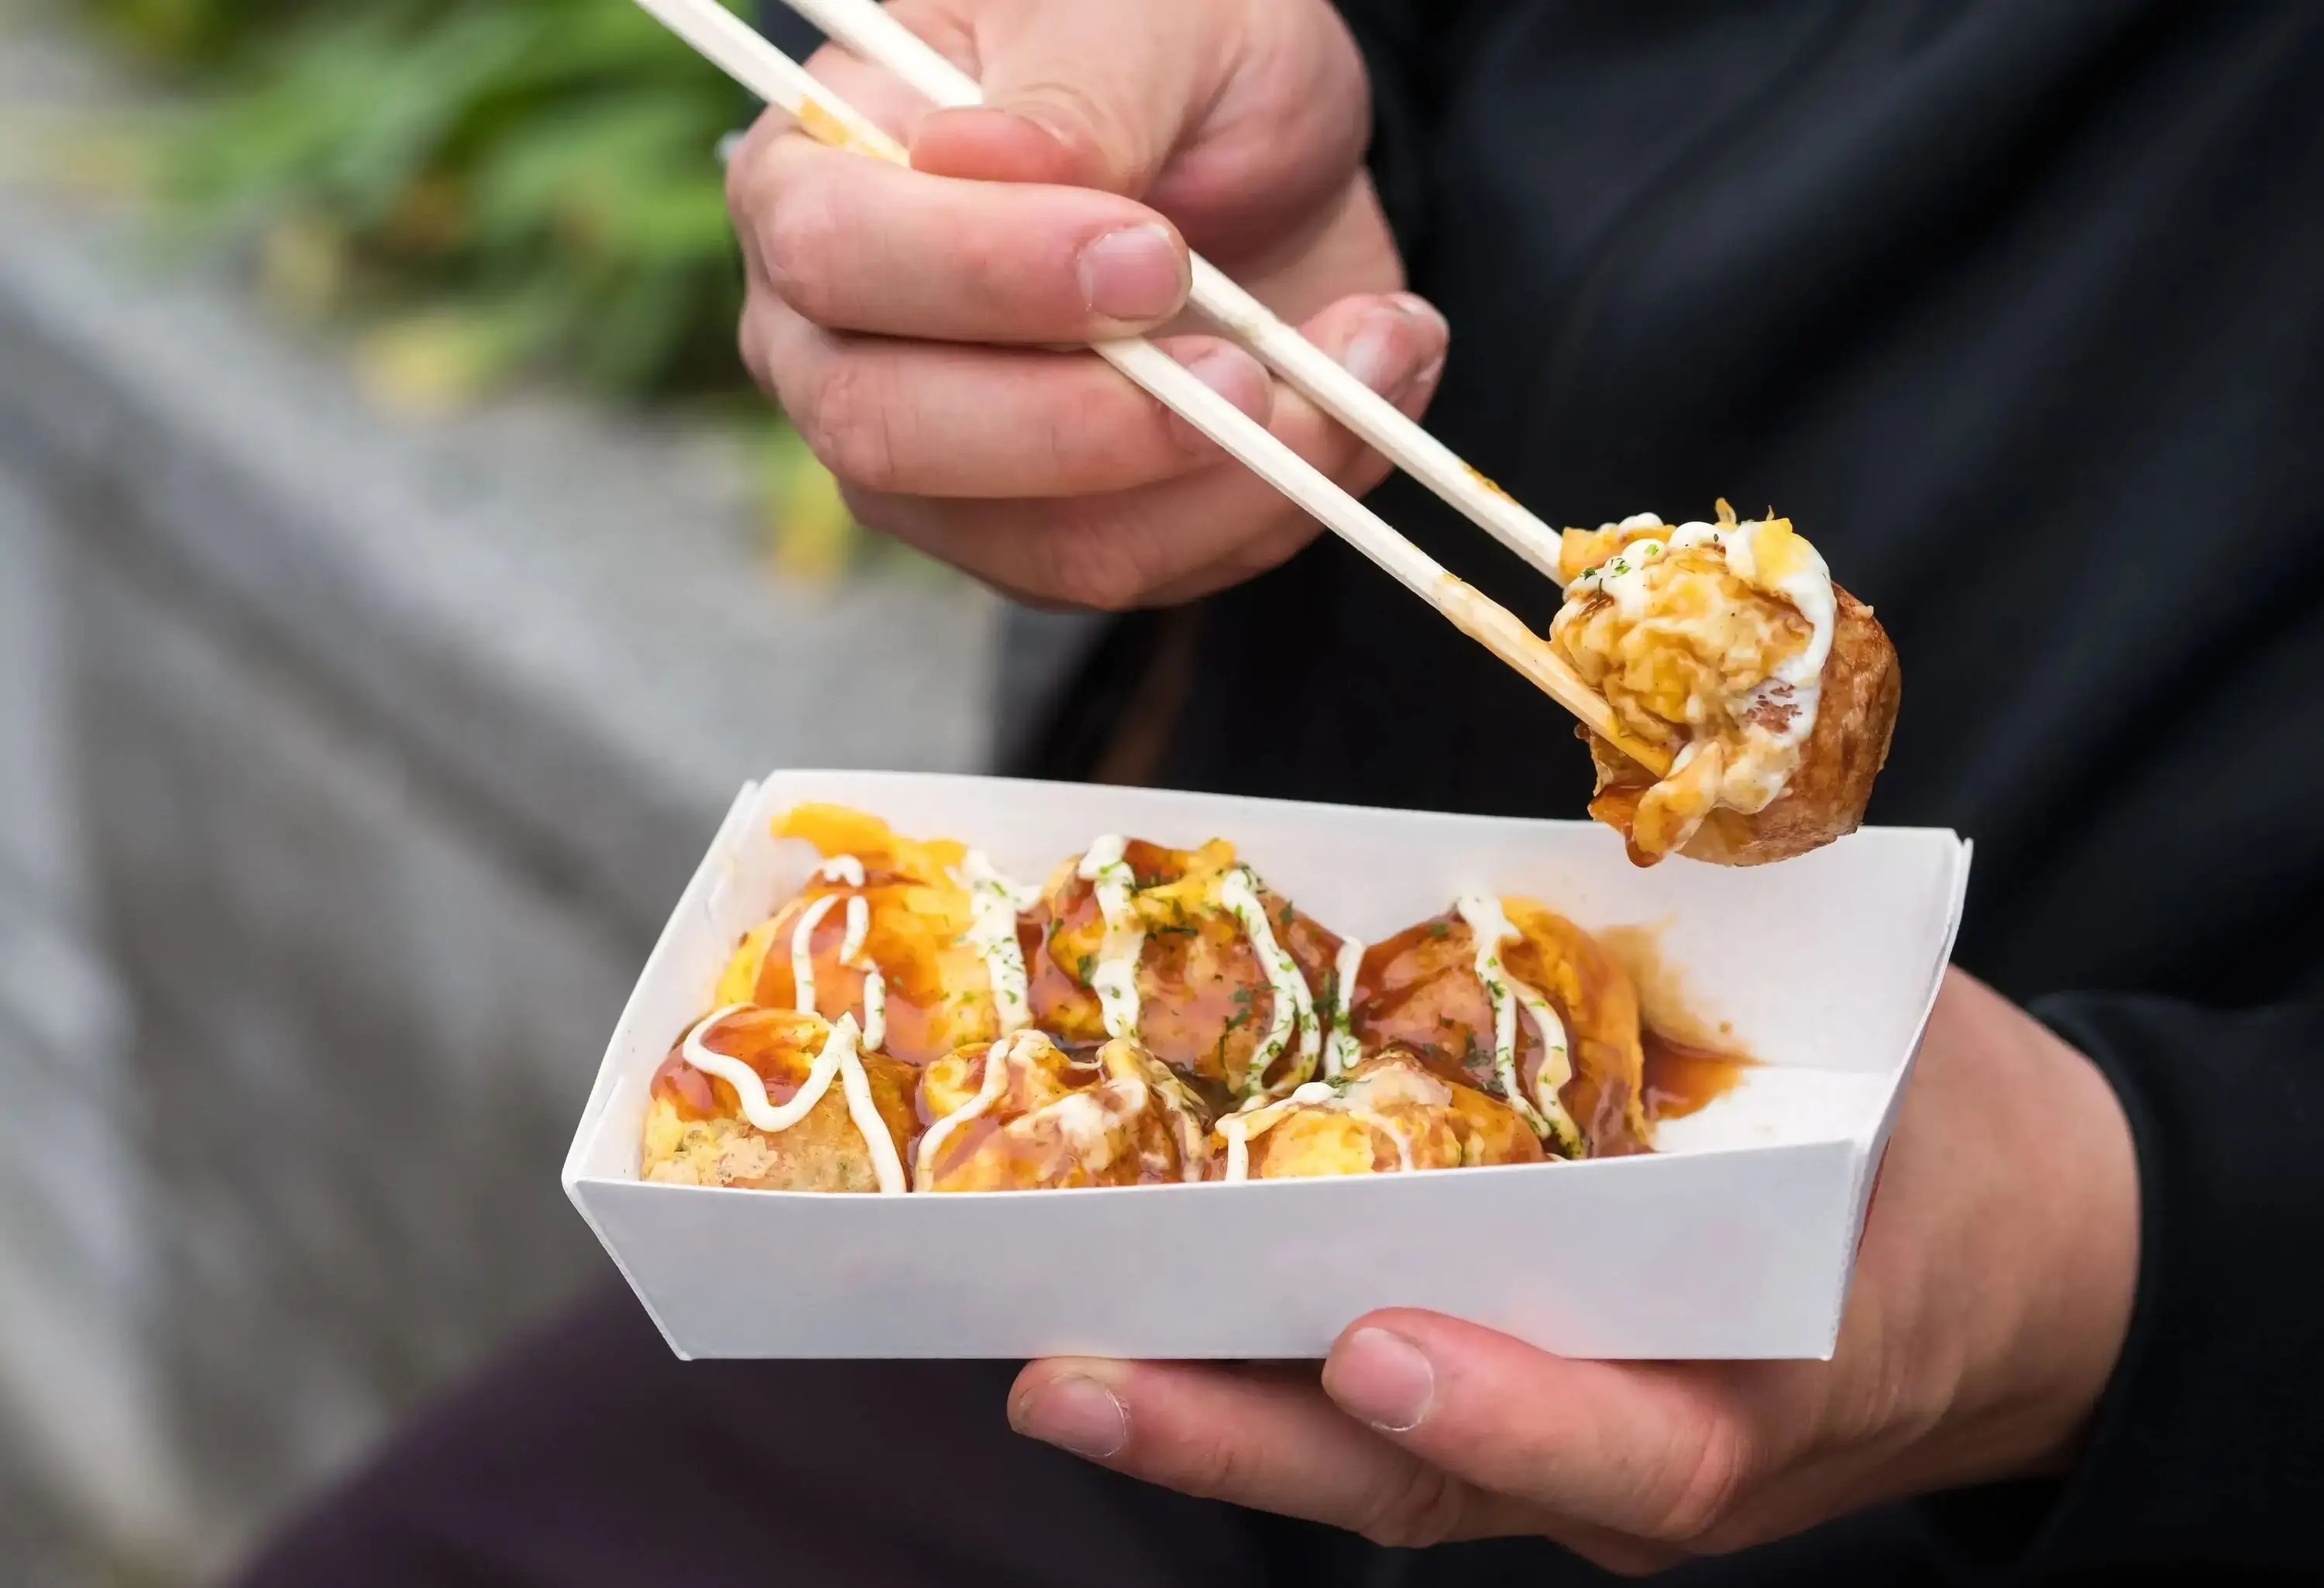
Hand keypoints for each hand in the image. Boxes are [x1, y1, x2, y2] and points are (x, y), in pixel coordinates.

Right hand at [725, 0, 1449, 609]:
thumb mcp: (1140, 16)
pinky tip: (1358, 401)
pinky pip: (1147, 570)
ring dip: (1228, 481)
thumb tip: (986, 161)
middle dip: (1093, 424)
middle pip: (894, 433)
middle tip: (1247, 371)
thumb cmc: (1161, 44)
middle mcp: (838, 342)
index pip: (837, 256)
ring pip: (1042, 543)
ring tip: (1359, 362)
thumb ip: (1075, 92)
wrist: (1260, 132)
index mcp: (815, 177)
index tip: (1150, 254)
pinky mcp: (1045, 538)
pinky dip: (1278, 504)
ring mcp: (936, 462)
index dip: (989, 275)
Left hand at [1007, 971, 2140, 1573]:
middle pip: (1435, 1481)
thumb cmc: (1955, 1143)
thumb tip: (1549, 902)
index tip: (1375, 1349)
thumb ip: (1735, 1026)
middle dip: (1249, 1441)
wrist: (2019, 1256)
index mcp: (1778, 1387)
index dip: (1504, 1413)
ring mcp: (1574, 1447)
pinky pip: (1379, 1412)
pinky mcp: (1520, 1402)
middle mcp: (1652, 1449)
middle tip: (1078, 1382)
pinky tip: (1137, 1306)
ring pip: (1377, 1464)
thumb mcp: (1898, 1070)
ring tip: (1052, 1357)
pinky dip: (1261, 1370)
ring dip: (1212, 1415)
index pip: (1635, 1449)